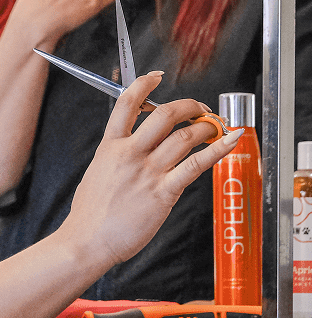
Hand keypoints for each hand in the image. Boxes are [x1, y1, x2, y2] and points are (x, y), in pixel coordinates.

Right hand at [64, 72, 243, 268]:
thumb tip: (132, 149)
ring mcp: (148, 172)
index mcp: (111, 146)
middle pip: (164, 114)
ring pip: (184, 137)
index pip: (127, 103)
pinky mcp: (163, 192)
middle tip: (201, 109)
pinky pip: (196, 165)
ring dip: (206, 127)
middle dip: (189, 106)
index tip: (157, 77)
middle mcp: (130, 153)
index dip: (144, 84)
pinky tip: (230, 141)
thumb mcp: (97, 172)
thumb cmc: (90, 213)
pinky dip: (217, 150)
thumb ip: (116, 157)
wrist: (87, 240)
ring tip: (215, 128)